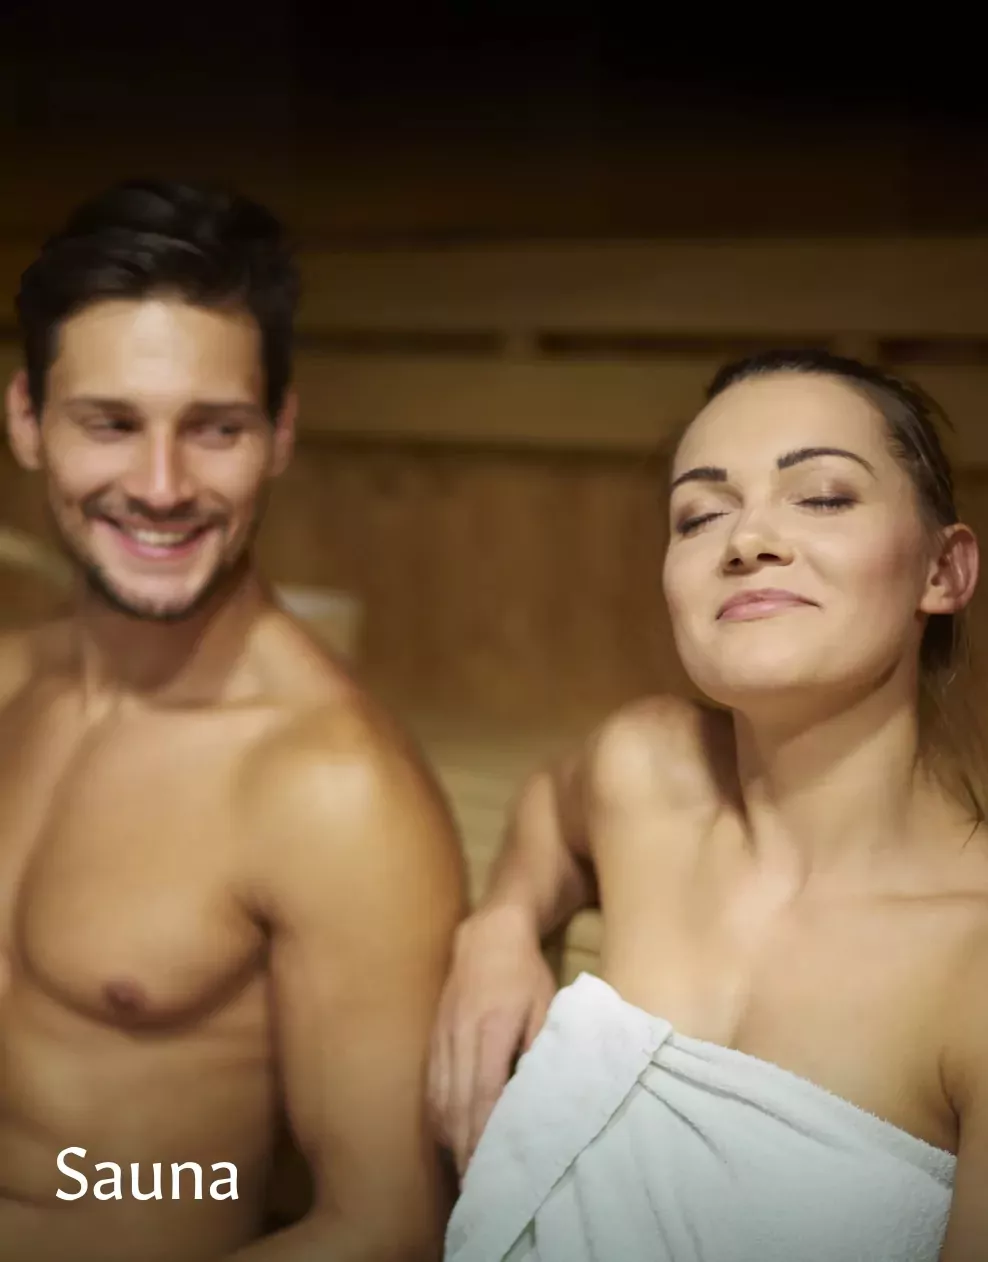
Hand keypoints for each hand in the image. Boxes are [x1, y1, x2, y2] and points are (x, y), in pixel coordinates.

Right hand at [429, 905, 556, 1176]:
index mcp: (492, 1026)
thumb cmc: (526, 973)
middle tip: (478, 1186)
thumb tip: (541, 1091)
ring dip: (450, 1137)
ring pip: (440, 1097)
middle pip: (457, 1102)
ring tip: (464, 1171)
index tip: (488, 1166)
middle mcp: (462, 1034)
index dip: (482, 1133)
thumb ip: (542, 1046)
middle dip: (465, 1148)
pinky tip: (449, 1136)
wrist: (488, 935)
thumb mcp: (546, 1004)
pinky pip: (431, 1084)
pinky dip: (438, 1116)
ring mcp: (443, 1035)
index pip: (483, 1091)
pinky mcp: (434, 1036)